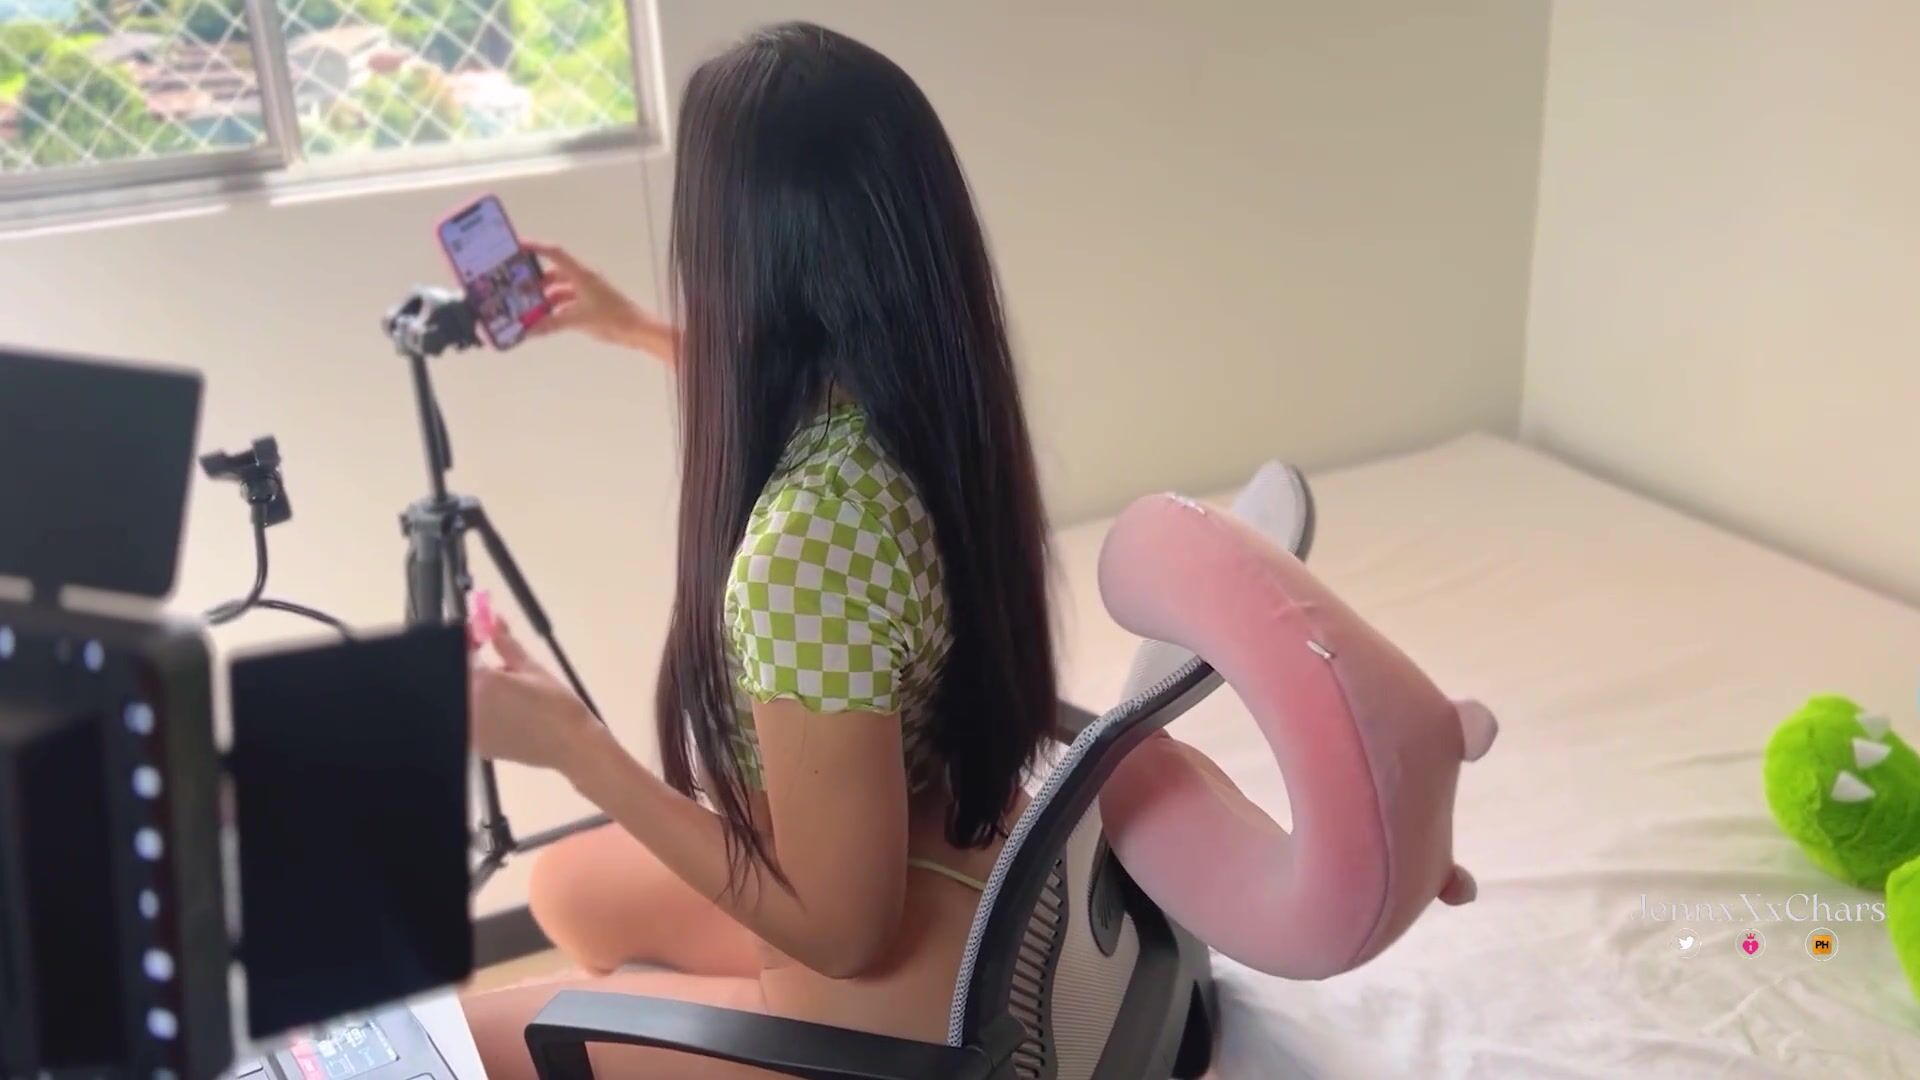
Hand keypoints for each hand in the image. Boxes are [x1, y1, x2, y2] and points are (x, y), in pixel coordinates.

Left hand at [469, 616, 600, 773]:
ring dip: (476, 689)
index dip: (469, 641)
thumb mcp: (532, 669)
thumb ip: (506, 645)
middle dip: (472, 666)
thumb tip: (493, 620)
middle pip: (460, 678)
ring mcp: (470, 729)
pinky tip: (504, 711)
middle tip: (494, 664)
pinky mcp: (476, 746)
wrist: (571, 746)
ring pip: (464, 699)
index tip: (480, 637)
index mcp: (482, 683)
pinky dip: (480, 710)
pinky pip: (470, 720)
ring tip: (506, 690)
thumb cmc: (556, 704)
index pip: (461, 653)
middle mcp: (468, 706)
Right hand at [525, 241, 674, 359]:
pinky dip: (555, 309)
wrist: (637, 330)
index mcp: (581, 274)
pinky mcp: (590, 303)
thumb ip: (552, 324)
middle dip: (535, 281)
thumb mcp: (578, 320)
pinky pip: (567, 302)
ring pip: (560, 289)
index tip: (516, 246)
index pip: (555, 254)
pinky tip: (544, 320)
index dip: (535, 247)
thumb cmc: (611, 318)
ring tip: (527, 308)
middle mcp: (583, 278)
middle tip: (516, 289)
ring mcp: (587, 291)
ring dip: (545, 298)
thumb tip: (527, 331)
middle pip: (554, 273)